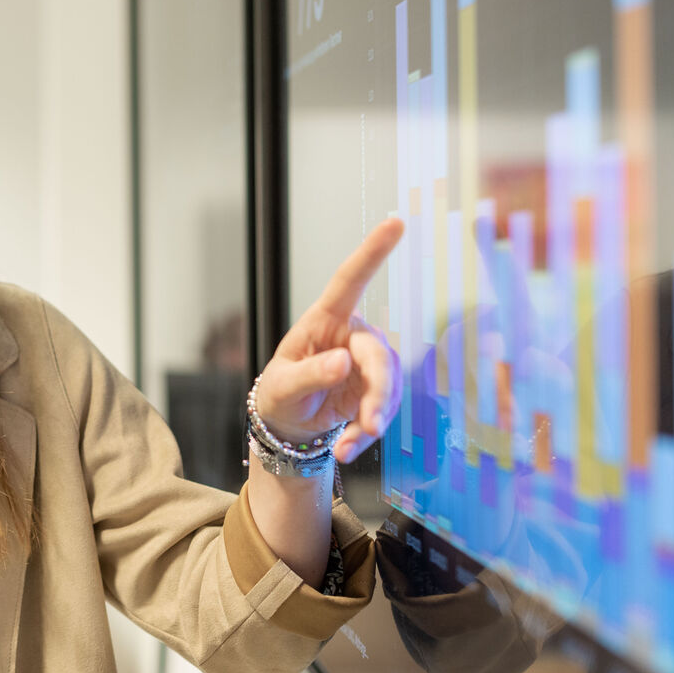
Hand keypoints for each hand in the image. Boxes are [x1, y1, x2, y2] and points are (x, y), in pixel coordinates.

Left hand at [256, 218, 403, 463]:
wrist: (287, 427)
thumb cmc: (278, 395)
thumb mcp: (282, 386)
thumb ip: (311, 374)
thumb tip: (343, 362)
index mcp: (324, 320)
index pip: (350, 281)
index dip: (373, 251)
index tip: (395, 222)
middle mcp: (351, 336)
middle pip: (378, 354)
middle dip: (378, 391)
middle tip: (369, 425)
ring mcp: (367, 364)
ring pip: (388, 385)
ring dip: (374, 419)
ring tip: (348, 446)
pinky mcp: (375, 391)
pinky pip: (383, 410)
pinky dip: (366, 434)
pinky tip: (346, 450)